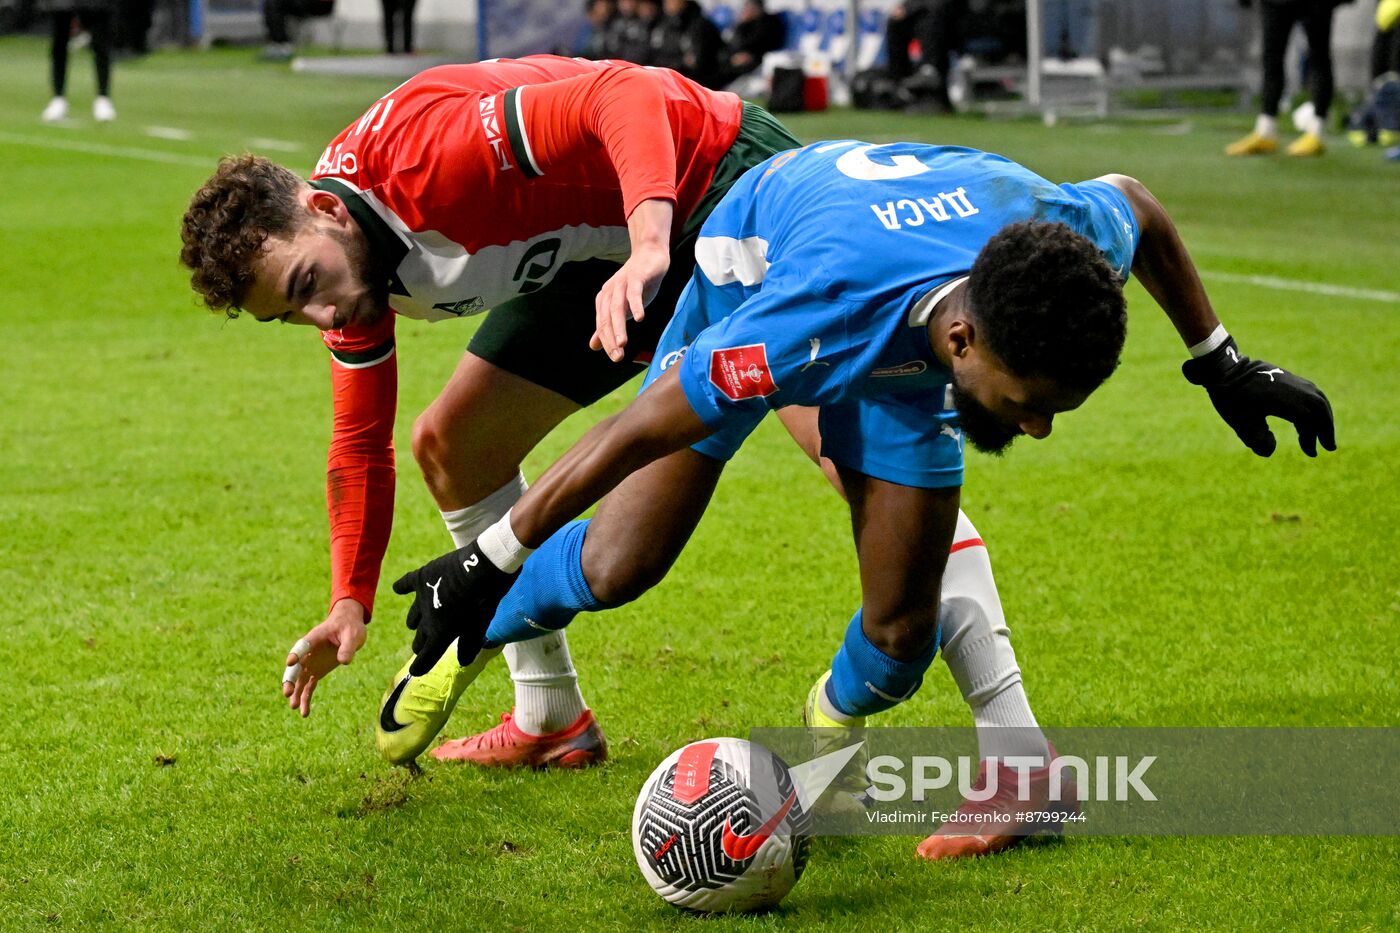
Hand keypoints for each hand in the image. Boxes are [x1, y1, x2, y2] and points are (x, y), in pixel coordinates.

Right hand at [281, 599, 367, 717]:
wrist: (348, 627)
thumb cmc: (349, 627)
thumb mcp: (352, 635)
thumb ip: (348, 647)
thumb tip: (344, 662)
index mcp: (314, 638)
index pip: (303, 646)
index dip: (297, 653)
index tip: (291, 662)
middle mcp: (308, 653)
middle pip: (296, 667)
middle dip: (290, 680)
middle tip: (287, 692)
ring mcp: (310, 664)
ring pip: (299, 680)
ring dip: (296, 693)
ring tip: (293, 707)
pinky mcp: (316, 672)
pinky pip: (308, 687)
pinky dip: (306, 699)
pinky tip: (304, 713)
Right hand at [392, 540, 518, 675]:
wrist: (480, 568)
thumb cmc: (484, 600)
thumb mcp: (480, 627)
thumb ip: (470, 645)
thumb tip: (464, 662)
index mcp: (440, 634)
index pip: (426, 658)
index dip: (421, 666)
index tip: (415, 671)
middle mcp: (427, 619)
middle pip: (419, 638)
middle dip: (420, 644)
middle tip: (420, 646)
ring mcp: (422, 598)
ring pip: (413, 616)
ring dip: (415, 622)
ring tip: (414, 624)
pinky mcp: (422, 577)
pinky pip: (406, 583)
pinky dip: (402, 587)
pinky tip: (397, 588)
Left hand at [591, 243, 669, 361]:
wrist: (649, 255)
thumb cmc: (637, 284)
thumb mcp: (622, 307)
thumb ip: (609, 324)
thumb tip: (594, 346)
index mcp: (604, 300)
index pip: (603, 325)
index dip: (607, 342)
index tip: (616, 358)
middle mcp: (610, 292)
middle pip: (607, 318)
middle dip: (611, 338)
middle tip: (617, 356)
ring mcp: (622, 283)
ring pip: (617, 307)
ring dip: (619, 326)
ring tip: (622, 343)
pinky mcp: (636, 277)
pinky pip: (634, 292)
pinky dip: (635, 305)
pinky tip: (640, 318)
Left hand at [1182, 336, 1335, 456]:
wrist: (1225, 369)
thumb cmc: (1232, 397)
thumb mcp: (1241, 422)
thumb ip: (1257, 440)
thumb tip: (1270, 451)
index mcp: (1287, 401)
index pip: (1310, 421)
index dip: (1313, 438)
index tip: (1312, 453)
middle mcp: (1296, 389)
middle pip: (1320, 409)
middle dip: (1326, 428)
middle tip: (1328, 446)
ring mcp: (1294, 381)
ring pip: (1317, 399)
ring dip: (1322, 417)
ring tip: (1319, 434)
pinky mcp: (1288, 377)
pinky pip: (1310, 393)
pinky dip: (1313, 408)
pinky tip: (1305, 420)